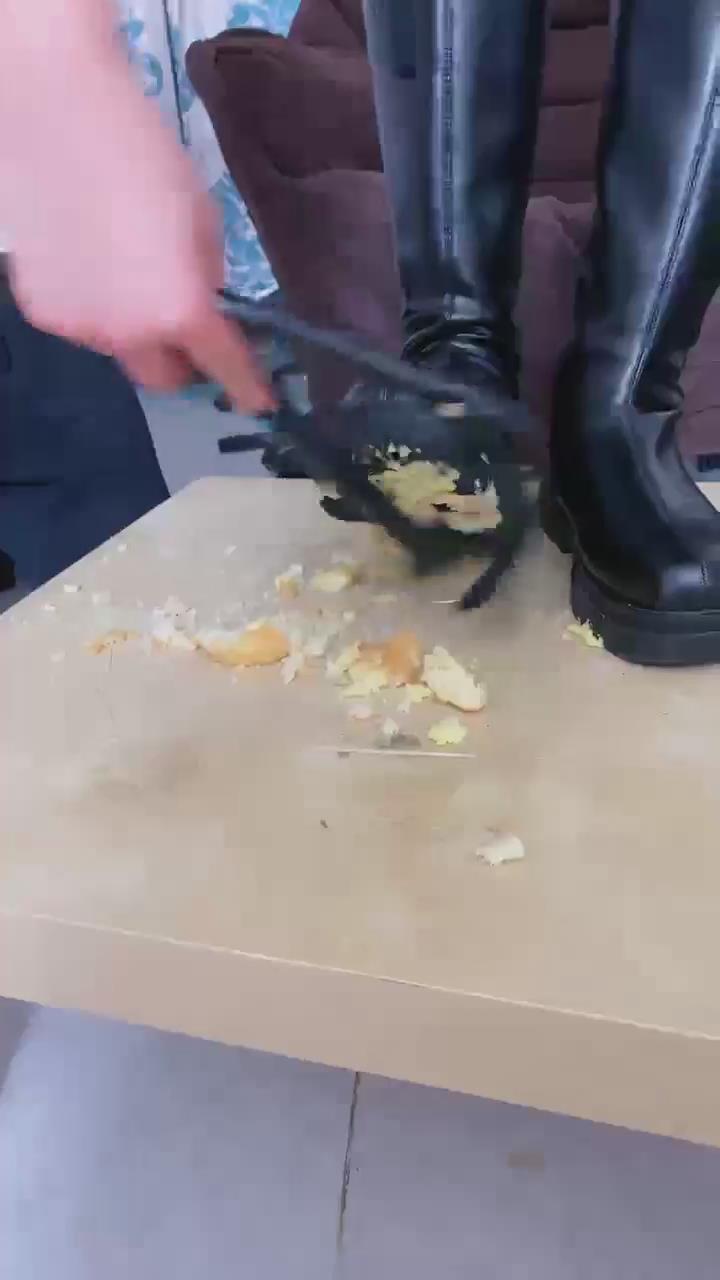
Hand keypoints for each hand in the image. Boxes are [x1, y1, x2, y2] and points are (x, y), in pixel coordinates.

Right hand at [8, 61, 272, 413]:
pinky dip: (92, 306)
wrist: (60, 116)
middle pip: (163, 379)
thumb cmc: (145, 156)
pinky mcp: (42, 311)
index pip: (224, 368)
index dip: (246, 387)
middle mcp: (130, 334)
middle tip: (185, 324)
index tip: (258, 399)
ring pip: (120, 350)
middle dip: (181, 360)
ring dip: (132, 328)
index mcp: (181, 311)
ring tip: (124, 268)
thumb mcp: (203, 221)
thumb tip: (207, 305)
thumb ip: (208, 279)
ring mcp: (80, 327)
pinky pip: (81, 324)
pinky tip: (87, 257)